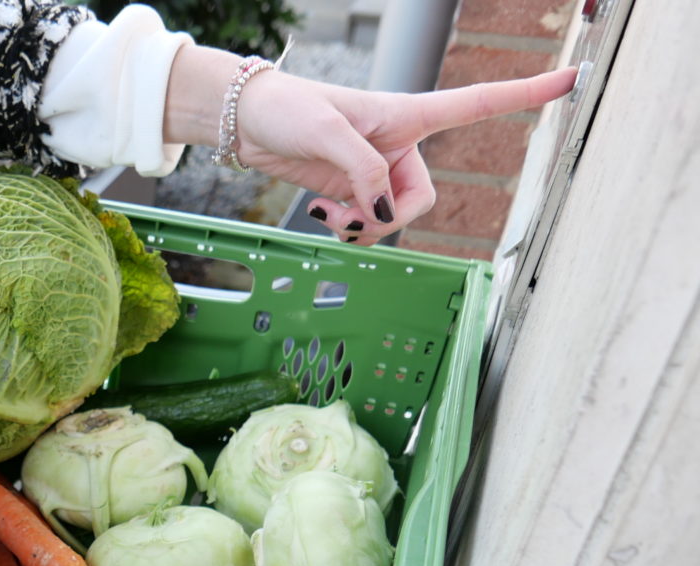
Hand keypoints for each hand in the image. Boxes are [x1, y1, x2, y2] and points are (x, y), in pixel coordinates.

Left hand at [235, 65, 577, 243]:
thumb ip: (361, 171)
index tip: (573, 78)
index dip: (526, 94)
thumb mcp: (327, 133)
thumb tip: (381, 211)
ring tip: (327, 213)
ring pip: (392, 219)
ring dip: (361, 228)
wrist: (249, 124)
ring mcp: (376, 171)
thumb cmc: (289, 110)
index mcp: (408, 115)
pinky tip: (322, 214)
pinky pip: (366, 224)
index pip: (478, 103)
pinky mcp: (352, 190)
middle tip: (349, 217)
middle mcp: (400, 145)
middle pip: (422, 201)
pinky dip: (347, 229)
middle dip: (388, 220)